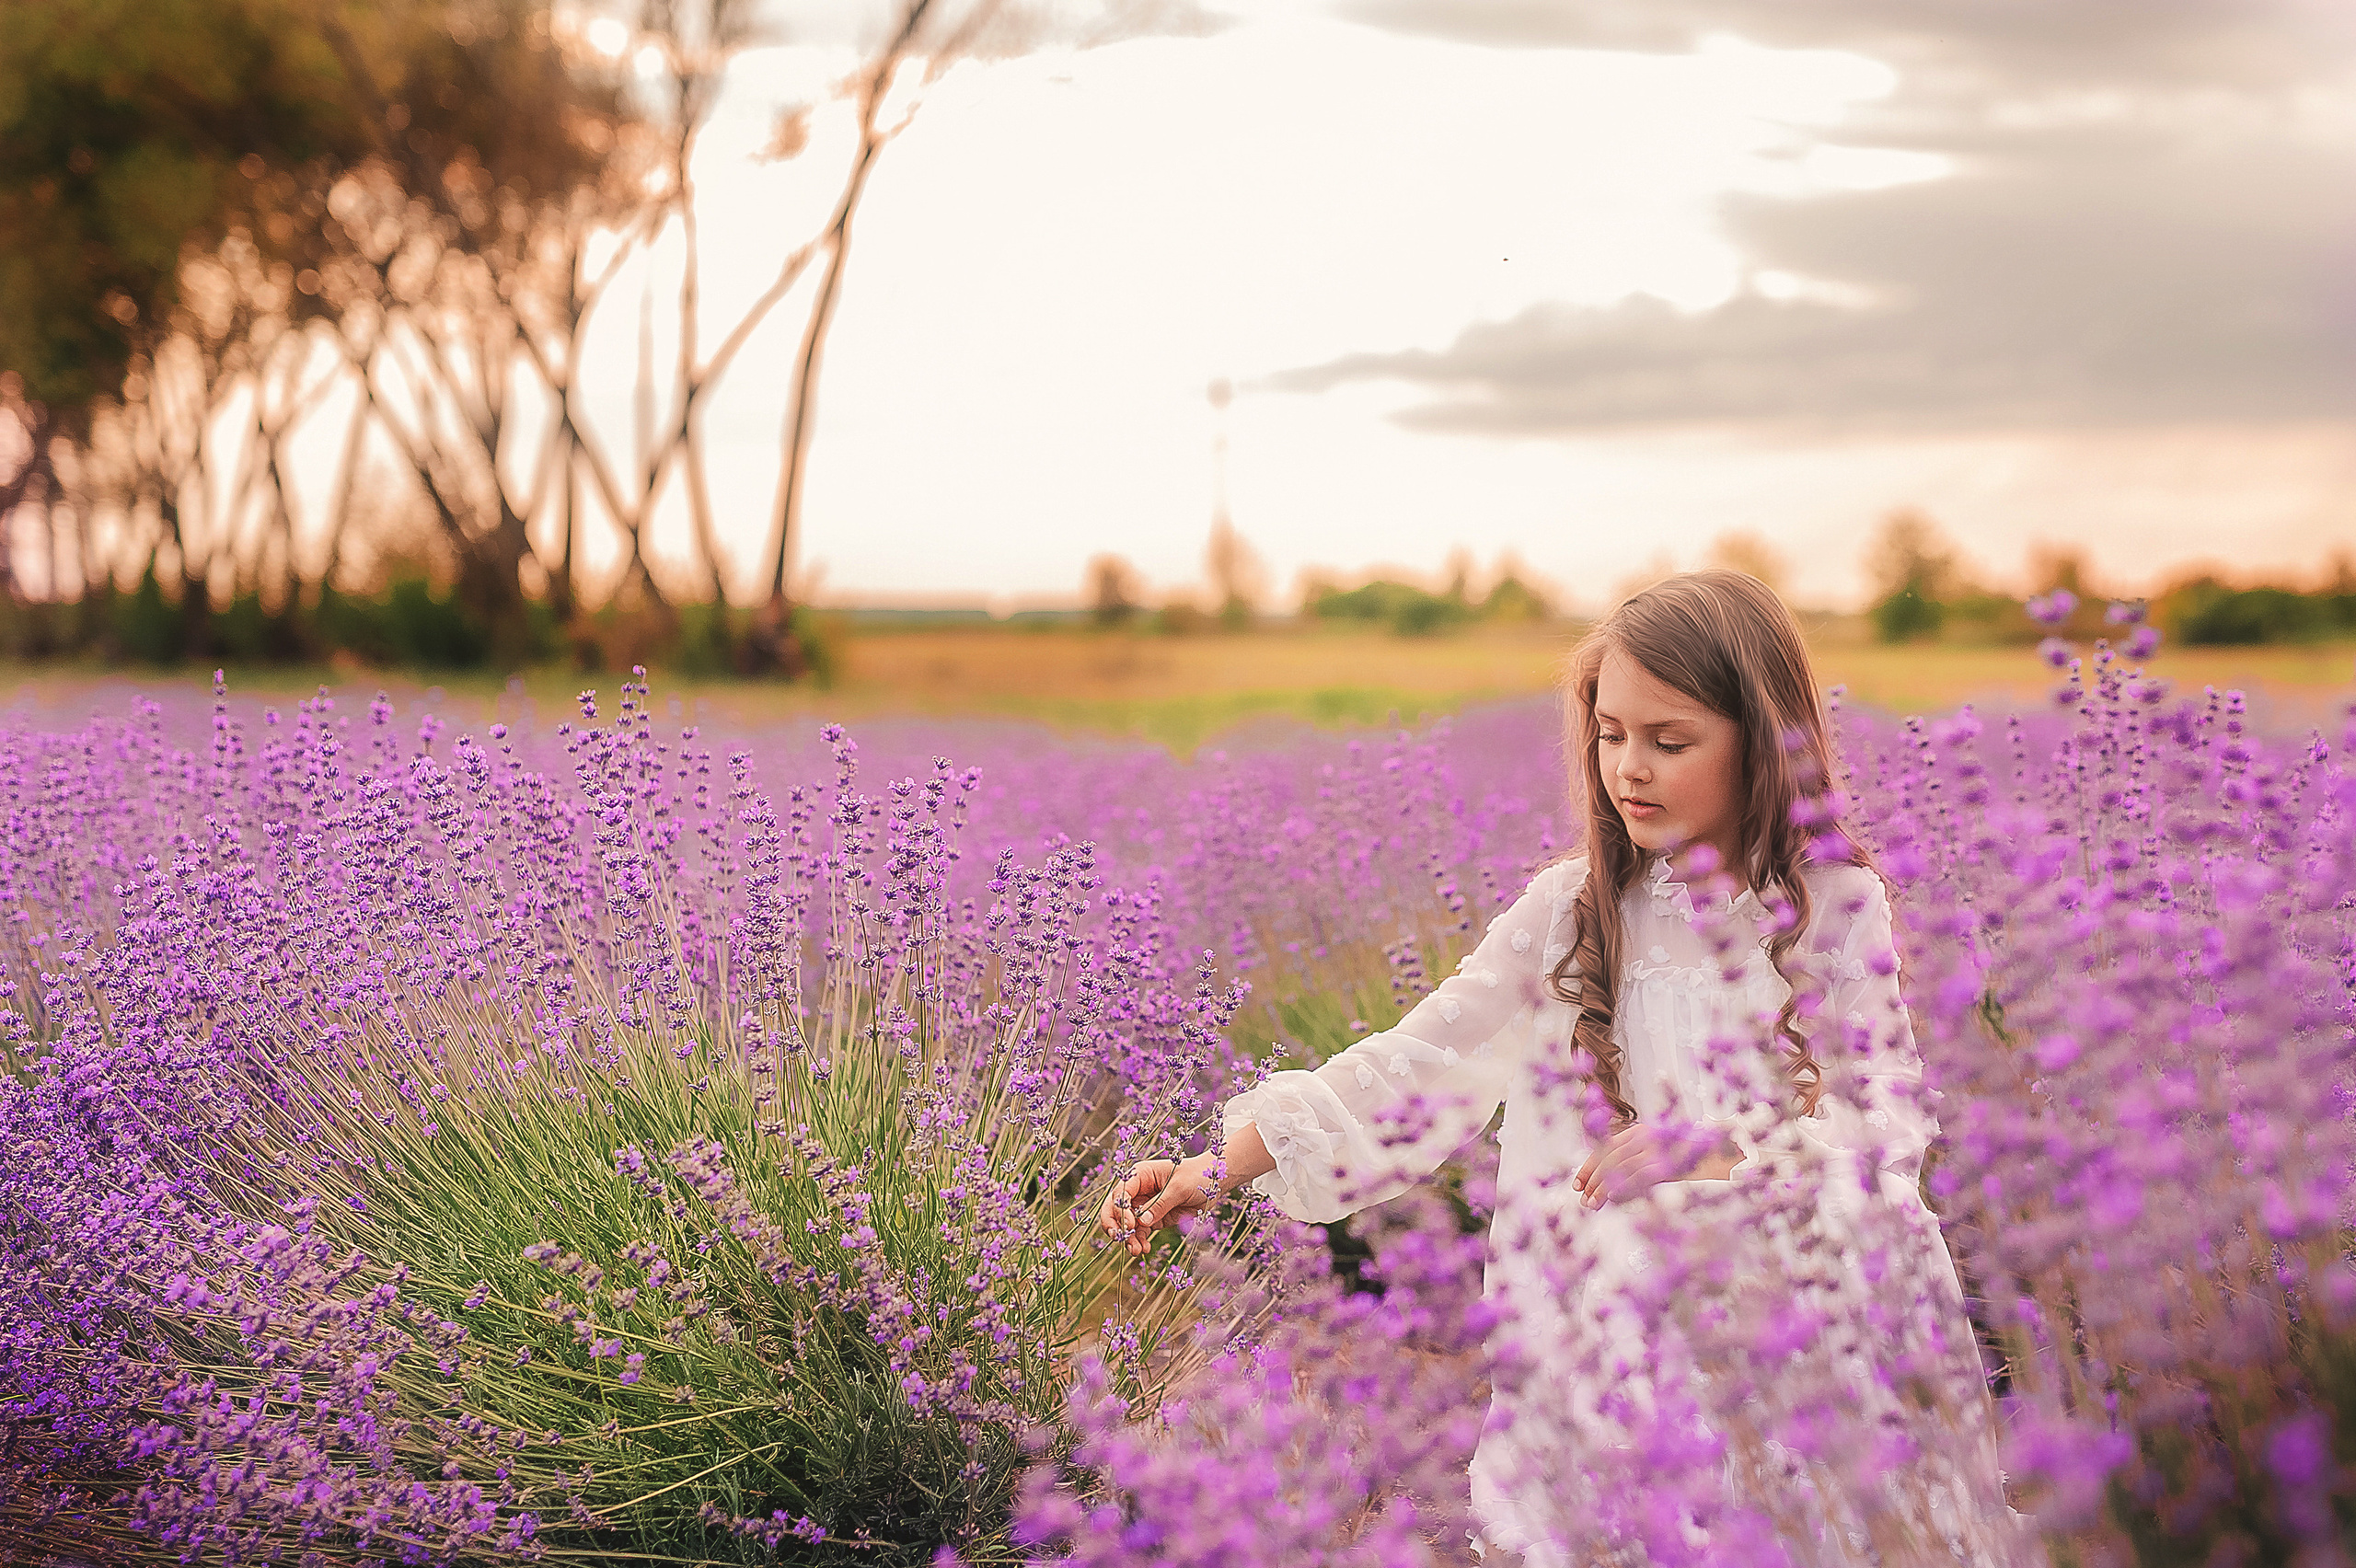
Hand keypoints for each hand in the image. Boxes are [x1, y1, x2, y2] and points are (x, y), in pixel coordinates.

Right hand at [1098, 1154, 1221, 1256]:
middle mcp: (1137, 1190)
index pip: (1121, 1193)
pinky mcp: (1152, 1219)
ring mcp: (1143, 1205)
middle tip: (1119, 1239)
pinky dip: (1139, 1241)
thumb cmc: (1196, 1176)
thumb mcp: (1179, 1187)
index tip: (1129, 1224)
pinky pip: (1140, 1232)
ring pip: (1126, 1224)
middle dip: (1113, 1224)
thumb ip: (1160, 1203)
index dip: (1120, 1209)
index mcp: (1140, 1175)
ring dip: (1128, 1238)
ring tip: (1136, 1251)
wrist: (1213, 1184)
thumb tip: (1141, 1221)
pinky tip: (1144, 1249)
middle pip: (1114, 1208)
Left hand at [1573, 1123, 1742, 1209]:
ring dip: (1602, 1188)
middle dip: (1592, 1179)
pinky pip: (1639, 1176)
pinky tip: (1613, 1199)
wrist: (1724, 1152)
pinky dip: (1624, 1188)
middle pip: (1609, 1157)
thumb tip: (1608, 1182)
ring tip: (1592, 1204)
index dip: (1589, 1166)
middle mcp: (1647, 1134)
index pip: (1605, 1147)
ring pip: (1620, 1168)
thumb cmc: (1691, 1157)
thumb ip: (1636, 1160)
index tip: (1577, 1184)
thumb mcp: (1659, 1154)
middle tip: (1583, 1199)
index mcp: (1641, 1130)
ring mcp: (1658, 1147)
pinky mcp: (1669, 1161)